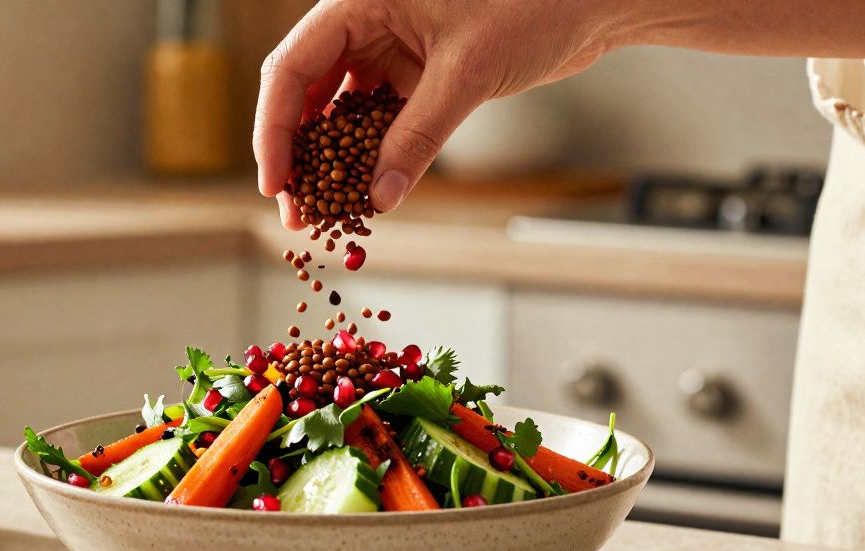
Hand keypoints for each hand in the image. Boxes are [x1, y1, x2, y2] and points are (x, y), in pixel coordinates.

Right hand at [253, 0, 631, 228]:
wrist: (590, 3)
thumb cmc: (532, 7)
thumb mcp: (465, 74)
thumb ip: (417, 138)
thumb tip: (378, 199)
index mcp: (359, 0)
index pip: (291, 68)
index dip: (274, 130)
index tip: (276, 183)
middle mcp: (364, 23)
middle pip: (304, 96)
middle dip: (298, 157)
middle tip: (297, 213)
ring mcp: (387, 50)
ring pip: (337, 114)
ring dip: (330, 164)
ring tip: (325, 214)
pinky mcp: (412, 74)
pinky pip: (375, 122)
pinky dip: (367, 159)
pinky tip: (363, 195)